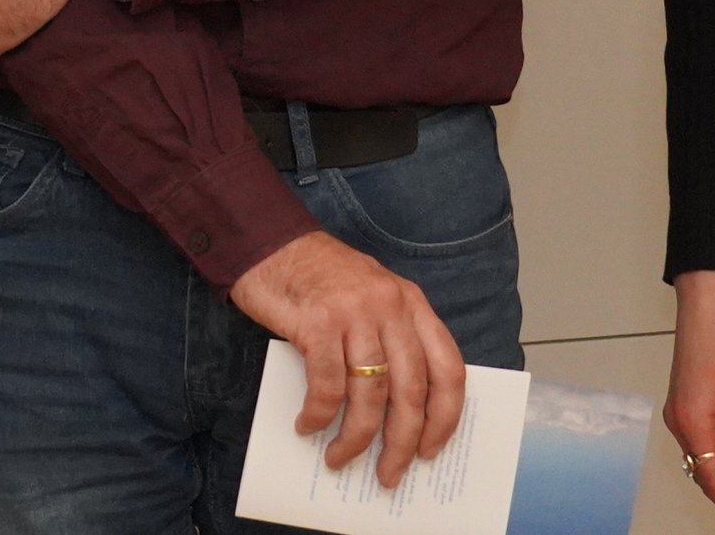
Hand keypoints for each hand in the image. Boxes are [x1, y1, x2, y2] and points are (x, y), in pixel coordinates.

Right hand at [228, 230, 467, 488]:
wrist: (267, 242)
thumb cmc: (317, 277)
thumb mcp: (371, 298)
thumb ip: (390, 339)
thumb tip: (396, 410)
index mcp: (411, 304)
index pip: (447, 370)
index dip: (445, 418)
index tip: (430, 450)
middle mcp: (390, 307)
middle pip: (411, 391)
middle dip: (401, 442)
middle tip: (389, 474)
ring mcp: (355, 314)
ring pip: (371, 394)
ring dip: (356, 438)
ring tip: (339, 458)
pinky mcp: (318, 322)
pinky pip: (327, 384)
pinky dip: (320, 415)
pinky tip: (308, 425)